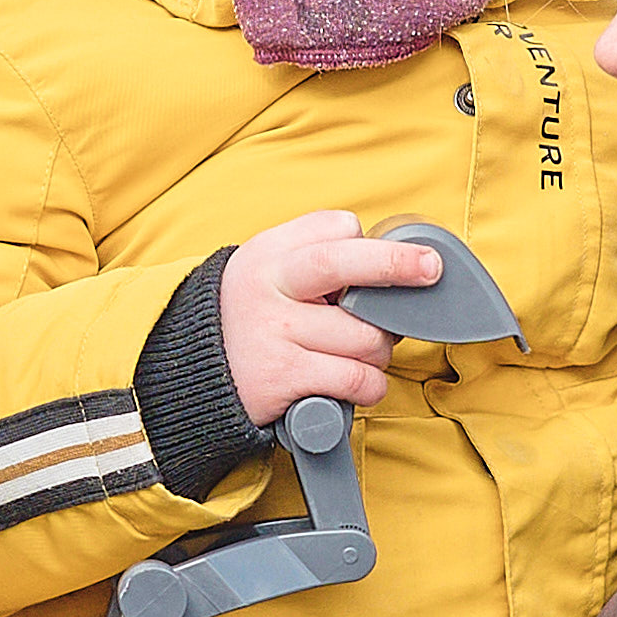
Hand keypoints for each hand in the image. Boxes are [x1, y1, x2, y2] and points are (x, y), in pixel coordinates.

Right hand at [217, 212, 440, 427]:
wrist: (186, 375)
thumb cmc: (246, 320)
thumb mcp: (265, 272)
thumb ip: (313, 258)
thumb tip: (387, 261)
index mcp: (269, 254)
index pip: (334, 230)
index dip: (369, 247)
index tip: (394, 262)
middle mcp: (269, 287)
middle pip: (345, 263)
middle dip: (398, 263)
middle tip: (430, 269)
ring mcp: (276, 332)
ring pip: (365, 336)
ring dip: (379, 352)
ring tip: (361, 355)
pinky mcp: (284, 377)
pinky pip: (354, 378)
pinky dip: (370, 386)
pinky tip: (360, 384)